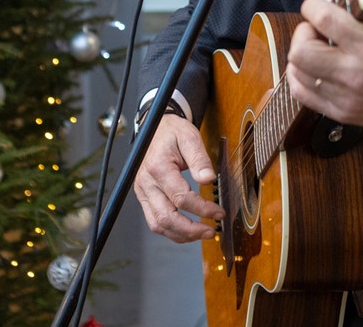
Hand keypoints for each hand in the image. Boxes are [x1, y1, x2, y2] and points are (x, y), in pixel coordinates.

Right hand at [133, 115, 223, 242]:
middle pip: (166, 217)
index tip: (219, 212)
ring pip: (158, 224)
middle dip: (190, 230)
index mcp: (157, 167)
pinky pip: (155, 221)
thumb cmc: (173, 132)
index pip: (180, 197)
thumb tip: (208, 179)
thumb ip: (200, 158)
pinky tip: (188, 229)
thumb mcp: (190, 137)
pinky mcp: (144, 197)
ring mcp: (143, 191)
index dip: (202, 209)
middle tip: (211, 231)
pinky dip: (172, 230)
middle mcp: (146, 182)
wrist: (157, 128)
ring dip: (181, 234)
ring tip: (202, 233)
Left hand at [285, 0, 362, 154]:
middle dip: (303, 32)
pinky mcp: (341, 113)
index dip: (312, 6)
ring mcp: (346, 97)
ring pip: (296, 72)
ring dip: (301, 54)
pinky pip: (301, 93)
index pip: (324, 20)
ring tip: (319, 48)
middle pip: (300, 50)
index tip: (317, 5)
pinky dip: (301, 76)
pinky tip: (315, 67)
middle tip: (317, 29)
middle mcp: (355, 74)